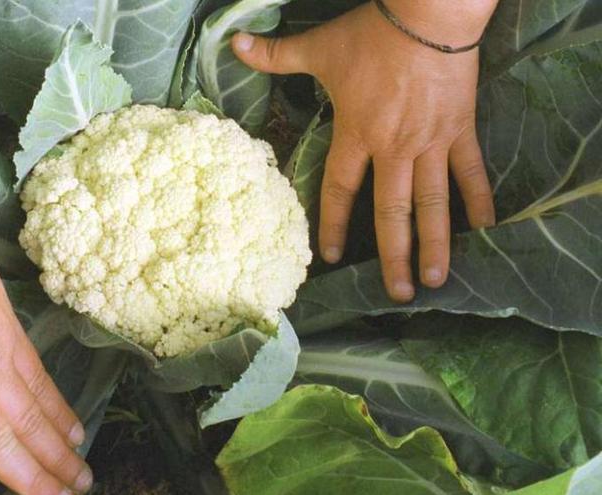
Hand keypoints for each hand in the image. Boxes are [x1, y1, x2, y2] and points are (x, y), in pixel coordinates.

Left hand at [233, 1, 496, 301]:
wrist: (430, 14)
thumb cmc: (373, 34)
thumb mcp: (319, 47)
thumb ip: (275, 54)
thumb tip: (233, 45)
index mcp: (357, 135)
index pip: (340, 190)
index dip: (333, 224)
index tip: (332, 257)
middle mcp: (394, 150)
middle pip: (391, 213)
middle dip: (394, 256)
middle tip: (397, 294)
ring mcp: (430, 144)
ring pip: (433, 204)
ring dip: (435, 243)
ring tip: (435, 278)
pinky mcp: (460, 131)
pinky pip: (471, 172)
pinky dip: (478, 200)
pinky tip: (486, 229)